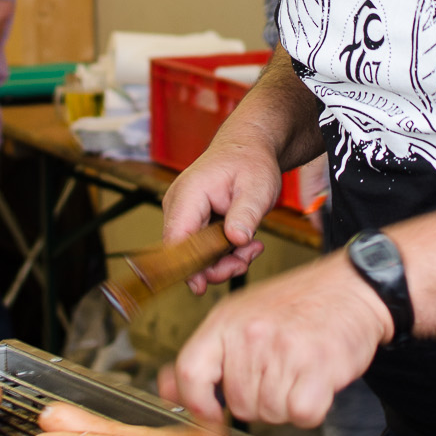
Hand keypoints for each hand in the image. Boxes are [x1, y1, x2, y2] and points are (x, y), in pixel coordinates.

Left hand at [158, 252, 393, 426]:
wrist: (352, 287)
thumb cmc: (297, 304)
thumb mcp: (241, 317)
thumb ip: (204, 356)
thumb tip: (166, 388)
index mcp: (225, 321)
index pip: (190, 372)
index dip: (197, 403)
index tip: (211, 413)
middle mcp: (250, 334)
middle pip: (237, 403)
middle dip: (257, 400)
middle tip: (278, 372)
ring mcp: (283, 351)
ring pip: (270, 413)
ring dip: (286, 403)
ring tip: (298, 371)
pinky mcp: (317, 368)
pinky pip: (302, 415)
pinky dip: (311, 408)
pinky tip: (315, 382)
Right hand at [161, 137, 279, 291]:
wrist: (248, 148)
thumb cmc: (251, 161)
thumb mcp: (258, 187)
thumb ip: (245, 214)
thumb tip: (236, 240)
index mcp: (189, 194)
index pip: (177, 238)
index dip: (185, 266)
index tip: (201, 286)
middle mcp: (179, 205)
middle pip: (185, 252)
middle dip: (217, 265)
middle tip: (246, 259)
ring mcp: (184, 214)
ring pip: (195, 254)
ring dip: (224, 260)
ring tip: (251, 248)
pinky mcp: (193, 221)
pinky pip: (203, 248)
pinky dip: (224, 252)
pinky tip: (244, 244)